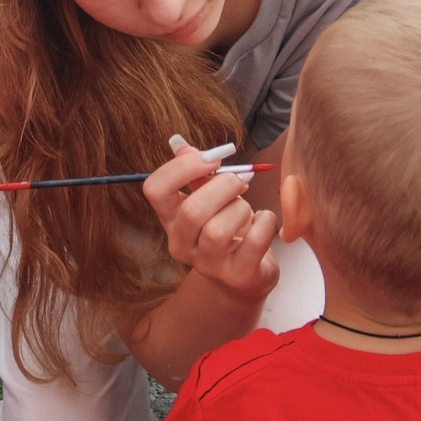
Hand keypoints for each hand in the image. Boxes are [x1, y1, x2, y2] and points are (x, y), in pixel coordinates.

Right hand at [141, 140, 279, 304]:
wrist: (243, 277)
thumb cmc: (226, 228)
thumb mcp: (208, 199)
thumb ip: (197, 173)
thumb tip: (180, 143)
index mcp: (170, 219)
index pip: (155, 189)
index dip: (181, 167)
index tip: (210, 159)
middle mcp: (182, 244)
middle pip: (192, 211)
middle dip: (224, 187)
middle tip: (240, 183)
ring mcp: (208, 264)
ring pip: (220, 230)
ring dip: (242, 208)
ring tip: (247, 210)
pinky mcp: (238, 275)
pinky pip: (255, 240)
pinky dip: (265, 222)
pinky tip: (263, 222)